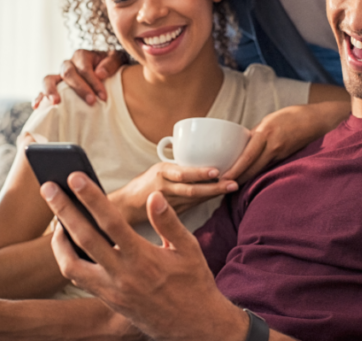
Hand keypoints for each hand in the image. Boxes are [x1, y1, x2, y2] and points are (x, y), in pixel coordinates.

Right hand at [32, 49, 124, 107]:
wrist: (106, 67)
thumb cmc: (111, 65)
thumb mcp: (116, 59)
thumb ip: (110, 64)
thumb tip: (100, 73)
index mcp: (82, 55)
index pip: (84, 68)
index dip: (94, 82)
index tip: (103, 97)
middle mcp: (68, 64)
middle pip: (68, 72)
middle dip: (79, 88)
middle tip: (91, 102)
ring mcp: (59, 75)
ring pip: (49, 79)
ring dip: (51, 90)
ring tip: (56, 103)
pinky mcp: (55, 87)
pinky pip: (42, 90)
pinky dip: (39, 97)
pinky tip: (37, 107)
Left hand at [41, 174, 248, 340]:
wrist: (193, 325)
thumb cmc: (193, 283)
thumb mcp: (189, 249)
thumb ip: (169, 222)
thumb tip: (154, 197)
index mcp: (144, 259)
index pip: (111, 222)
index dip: (92, 198)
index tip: (76, 178)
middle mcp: (123, 276)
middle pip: (84, 238)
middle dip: (63, 210)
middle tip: (48, 187)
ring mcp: (112, 290)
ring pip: (72, 264)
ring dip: (59, 238)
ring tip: (56, 217)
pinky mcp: (107, 300)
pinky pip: (79, 278)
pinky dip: (68, 258)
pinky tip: (70, 242)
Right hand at [111, 163, 237, 224]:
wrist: (129, 205)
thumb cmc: (146, 182)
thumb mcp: (159, 168)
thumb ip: (178, 165)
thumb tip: (203, 150)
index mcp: (162, 172)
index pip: (182, 173)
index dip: (199, 173)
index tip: (217, 171)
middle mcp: (165, 187)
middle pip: (192, 189)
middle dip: (214, 187)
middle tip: (232, 182)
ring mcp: (170, 202)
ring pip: (195, 198)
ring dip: (214, 193)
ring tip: (231, 188)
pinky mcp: (173, 212)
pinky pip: (193, 204)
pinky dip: (207, 199)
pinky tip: (219, 195)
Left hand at [222, 101, 349, 183]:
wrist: (318, 120)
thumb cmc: (292, 116)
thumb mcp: (269, 119)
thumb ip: (256, 133)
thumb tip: (242, 144)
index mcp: (266, 133)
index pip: (247, 156)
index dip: (235, 169)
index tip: (223, 177)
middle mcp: (273, 146)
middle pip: (252, 168)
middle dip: (237, 179)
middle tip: (222, 186)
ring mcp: (281, 154)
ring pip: (260, 170)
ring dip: (246, 178)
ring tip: (232, 185)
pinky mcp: (286, 158)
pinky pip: (269, 167)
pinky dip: (258, 173)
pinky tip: (251, 178)